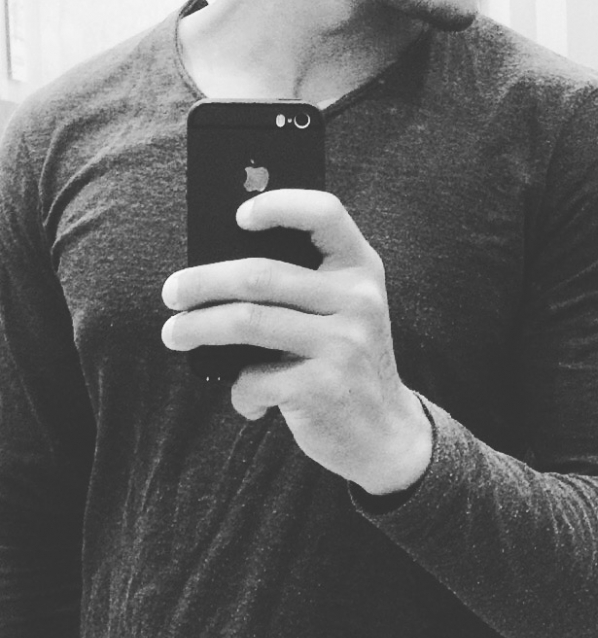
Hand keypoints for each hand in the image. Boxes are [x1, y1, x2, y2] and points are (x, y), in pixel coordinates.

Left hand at [161, 190, 432, 493]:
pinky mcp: (324, 387)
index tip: (238, 215)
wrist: (386, 433)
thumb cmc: (344, 359)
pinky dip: (240, 389)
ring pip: (246, 321)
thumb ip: (300, 284)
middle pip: (260, 275)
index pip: (324, 213)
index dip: (279, 204)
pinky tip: (247, 397)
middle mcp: (358, 299)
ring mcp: (344, 343)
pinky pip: (256, 377)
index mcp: (361, 268)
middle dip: (203, 282)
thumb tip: (216, 268)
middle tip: (171, 292)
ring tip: (174, 334)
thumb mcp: (341, 312)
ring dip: (197, 328)